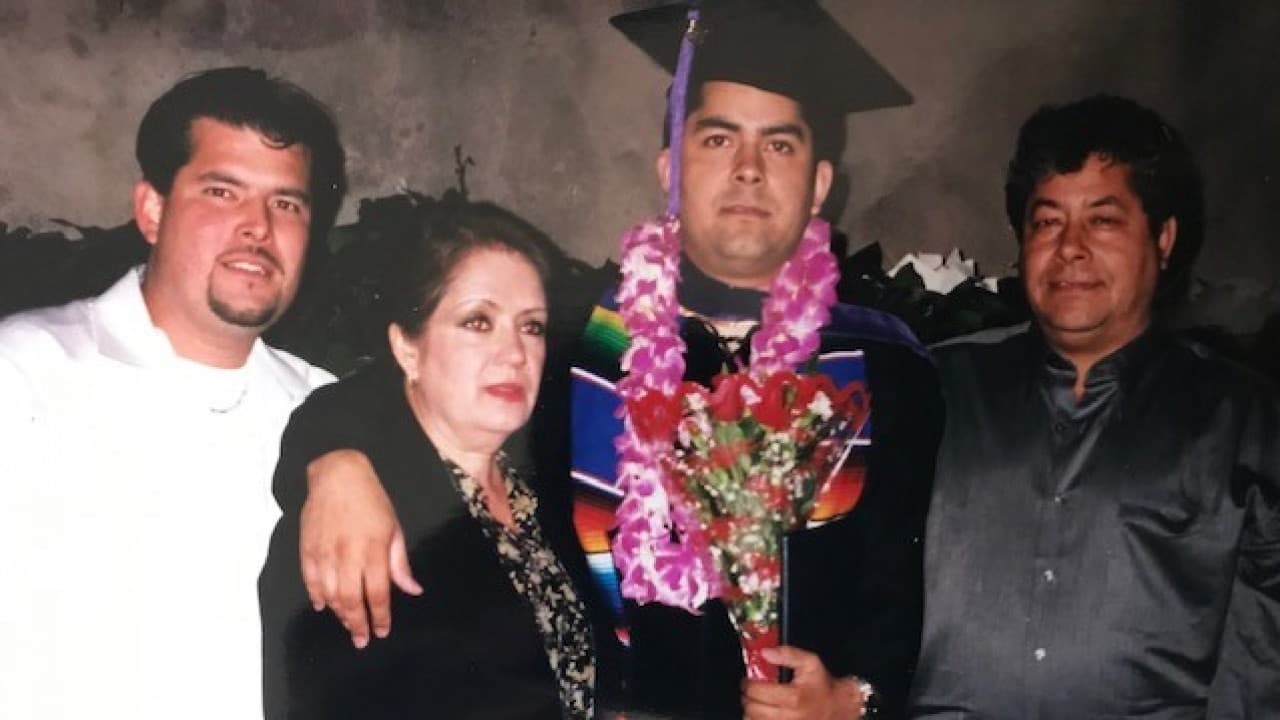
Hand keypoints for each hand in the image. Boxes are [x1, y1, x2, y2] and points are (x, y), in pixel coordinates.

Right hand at [300, 449, 421, 647]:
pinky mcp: (307, 548)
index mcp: (373, 550)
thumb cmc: (371, 500)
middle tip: (362, 639)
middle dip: (358, 624)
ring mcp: (325, 553)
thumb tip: (412, 590)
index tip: (382, 631)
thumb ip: (400, 563)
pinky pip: (311, 580)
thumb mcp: (394, 528)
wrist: (337, 474)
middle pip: (352, 601)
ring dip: (339, 614)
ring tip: (348, 624)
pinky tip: (323, 606)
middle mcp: (348, 555)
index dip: (381, 616)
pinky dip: (317, 596)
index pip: (378, 594)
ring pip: (331, 595)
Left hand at [741, 646, 863, 719]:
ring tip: (758, 704)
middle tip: (753, 692)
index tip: (750, 681)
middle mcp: (790, 717)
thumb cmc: (823, 687)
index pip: (757, 692)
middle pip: (752, 709)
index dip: (749, 684)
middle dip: (748, 698)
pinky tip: (764, 714)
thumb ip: (788, 654)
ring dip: (751, 712)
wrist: (839, 709)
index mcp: (794, 697)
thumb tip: (765, 652)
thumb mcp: (810, 663)